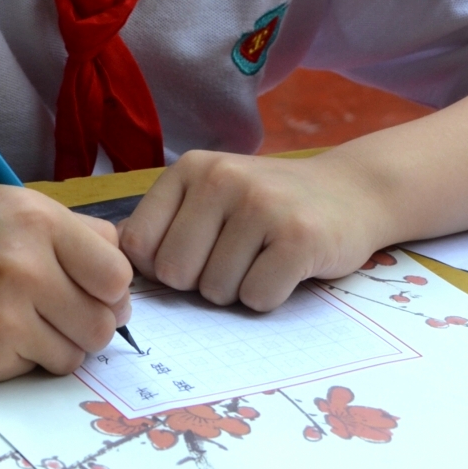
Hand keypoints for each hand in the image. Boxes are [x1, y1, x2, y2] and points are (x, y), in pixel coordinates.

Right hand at [0, 187, 132, 380]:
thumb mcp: (14, 208)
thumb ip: (74, 234)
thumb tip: (125, 278)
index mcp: (37, 219)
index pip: (117, 274)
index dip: (111, 288)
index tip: (93, 289)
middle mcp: (23, 264)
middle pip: (105, 321)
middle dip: (92, 322)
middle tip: (60, 311)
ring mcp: (4, 313)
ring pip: (78, 352)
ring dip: (62, 344)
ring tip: (26, 321)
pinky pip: (40, 369)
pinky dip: (28, 358)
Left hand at [120, 150, 391, 312]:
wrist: (351, 192)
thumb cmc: (268, 206)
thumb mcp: (211, 196)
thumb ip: (167, 225)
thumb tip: (116, 272)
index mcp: (191, 169)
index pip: (137, 245)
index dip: (162, 268)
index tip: (193, 257)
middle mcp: (222, 179)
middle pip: (176, 274)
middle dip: (203, 282)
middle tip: (238, 257)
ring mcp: (261, 205)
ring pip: (217, 292)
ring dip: (240, 289)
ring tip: (265, 256)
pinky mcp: (298, 237)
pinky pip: (257, 299)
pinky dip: (270, 296)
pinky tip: (287, 267)